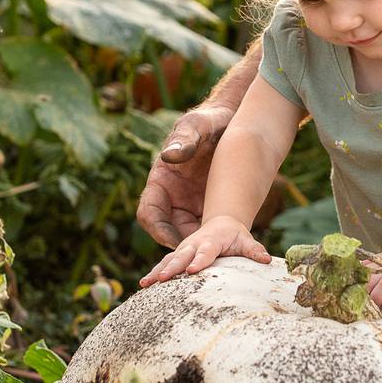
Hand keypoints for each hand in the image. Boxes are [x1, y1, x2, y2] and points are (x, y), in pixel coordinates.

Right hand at [135, 104, 238, 247]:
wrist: (231, 122)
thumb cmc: (210, 121)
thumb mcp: (198, 126)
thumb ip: (186, 138)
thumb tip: (170, 154)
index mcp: (161, 180)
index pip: (149, 213)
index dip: (158, 231)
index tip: (175, 244)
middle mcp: (172, 196)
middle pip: (169, 231)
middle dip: (182, 248)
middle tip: (203, 261)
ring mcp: (190, 203)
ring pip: (189, 234)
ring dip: (200, 247)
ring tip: (219, 259)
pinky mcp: (207, 206)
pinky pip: (207, 229)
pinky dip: (215, 240)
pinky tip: (232, 247)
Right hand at [139, 214, 270, 286]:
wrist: (221, 224)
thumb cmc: (235, 236)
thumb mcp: (245, 241)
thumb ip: (254, 250)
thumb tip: (266, 259)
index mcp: (211, 241)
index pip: (205, 252)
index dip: (199, 261)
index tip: (191, 271)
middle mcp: (193, 245)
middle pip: (181, 257)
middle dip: (172, 268)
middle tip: (162, 279)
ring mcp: (183, 250)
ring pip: (168, 261)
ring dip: (157, 272)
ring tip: (145, 284)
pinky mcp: (177, 256)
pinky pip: (164, 265)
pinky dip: (154, 273)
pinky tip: (143, 286)